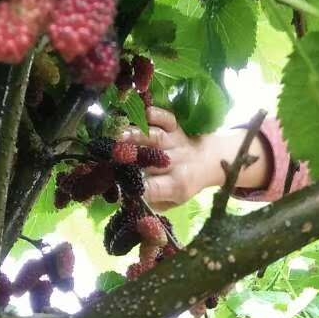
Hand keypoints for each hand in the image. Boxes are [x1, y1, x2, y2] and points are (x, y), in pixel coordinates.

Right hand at [119, 107, 271, 210]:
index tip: (116, 188)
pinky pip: (166, 118)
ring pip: (154, 137)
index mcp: (175, 186)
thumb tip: (125, 199)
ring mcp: (175, 143)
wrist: (209, 161)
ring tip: (117, 134)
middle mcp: (175, 163)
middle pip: (150, 160)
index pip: (152, 188)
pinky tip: (140, 115)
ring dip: (135, 134)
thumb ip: (151, 202)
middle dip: (128, 157)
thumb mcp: (171, 202)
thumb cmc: (183, 184)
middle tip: (109, 155)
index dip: (133, 188)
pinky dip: (154, 114)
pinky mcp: (176, 127)